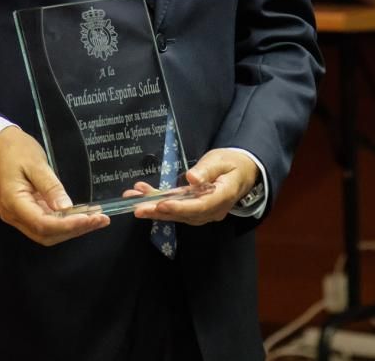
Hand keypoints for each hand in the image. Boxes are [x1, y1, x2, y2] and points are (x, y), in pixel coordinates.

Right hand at [0, 127, 108, 244]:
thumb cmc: (16, 151)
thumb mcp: (36, 164)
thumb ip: (50, 186)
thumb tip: (66, 208)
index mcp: (14, 203)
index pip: (42, 224)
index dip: (67, 225)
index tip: (89, 219)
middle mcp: (14, 216)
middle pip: (46, 234)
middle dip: (74, 230)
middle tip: (100, 220)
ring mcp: (20, 216)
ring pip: (48, 233)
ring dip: (73, 229)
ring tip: (97, 219)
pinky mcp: (27, 213)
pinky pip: (47, 224)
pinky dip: (66, 222)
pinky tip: (83, 216)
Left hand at [130, 148, 258, 225]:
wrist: (241, 172)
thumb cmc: (231, 163)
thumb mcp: (220, 160)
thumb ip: (207, 170)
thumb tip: (192, 179)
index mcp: (223, 197)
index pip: (200, 206)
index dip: (179, 207)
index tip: (161, 205)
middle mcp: (212, 210)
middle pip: (184, 214)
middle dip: (159, 211)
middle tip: (137, 208)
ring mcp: (203, 212)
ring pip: (177, 214)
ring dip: (154, 208)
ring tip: (133, 200)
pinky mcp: (195, 210)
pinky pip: (176, 209)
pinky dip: (158, 203)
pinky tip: (142, 194)